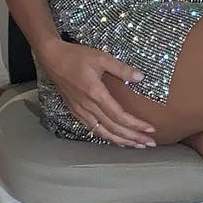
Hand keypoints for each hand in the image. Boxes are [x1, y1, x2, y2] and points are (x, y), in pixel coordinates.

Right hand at [37, 38, 155, 147]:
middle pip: (113, 128)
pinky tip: (115, 139)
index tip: (150, 129)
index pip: (119, 116)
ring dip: (121, 141)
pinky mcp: (75, 111)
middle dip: (133, 138)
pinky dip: (106, 136)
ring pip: (103, 132)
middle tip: (149, 143)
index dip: (135, 125)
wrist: (52, 59)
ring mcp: (80, 111)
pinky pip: (93, 129)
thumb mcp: (101, 57)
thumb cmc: (76, 56)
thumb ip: (121, 68)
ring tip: (136, 145)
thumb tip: (140, 78)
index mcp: (96, 94)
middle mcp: (88, 106)